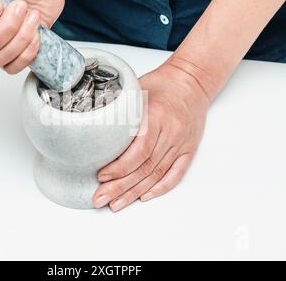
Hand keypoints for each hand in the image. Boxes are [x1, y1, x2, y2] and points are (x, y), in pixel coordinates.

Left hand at [92, 57, 211, 210]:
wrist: (192, 81)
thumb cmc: (162, 84)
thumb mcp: (136, 88)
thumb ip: (119, 108)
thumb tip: (93, 126)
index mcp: (157, 115)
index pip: (138, 150)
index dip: (119, 167)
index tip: (101, 176)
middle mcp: (171, 132)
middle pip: (144, 167)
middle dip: (120, 187)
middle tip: (100, 199)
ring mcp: (181, 143)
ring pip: (157, 174)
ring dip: (135, 192)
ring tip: (116, 204)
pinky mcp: (188, 149)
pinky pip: (176, 173)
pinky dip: (161, 188)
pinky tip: (144, 196)